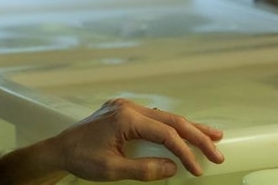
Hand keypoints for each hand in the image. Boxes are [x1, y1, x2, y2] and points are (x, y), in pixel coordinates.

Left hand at [47, 98, 223, 181]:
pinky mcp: (122, 111)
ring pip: (164, 116)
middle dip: (196, 135)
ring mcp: (124, 107)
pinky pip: (153, 118)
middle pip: (170, 119)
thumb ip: (145, 169)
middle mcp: (127, 107)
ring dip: (187, 128)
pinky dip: (170, 127)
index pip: (165, 133)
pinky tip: (185, 132)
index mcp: (125, 118)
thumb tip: (174, 167)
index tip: (197, 169)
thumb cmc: (81, 159)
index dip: (185, 151)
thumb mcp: (113, 170)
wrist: (59, 149)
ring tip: (214, 136)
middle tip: (218, 151)